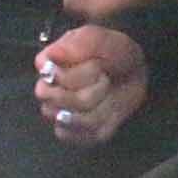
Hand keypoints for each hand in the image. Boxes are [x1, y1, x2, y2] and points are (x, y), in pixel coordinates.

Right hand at [35, 25, 147, 145]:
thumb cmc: (113, 52)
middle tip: (106, 79)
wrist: (129, 70)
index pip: (56, 78)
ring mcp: (58, 113)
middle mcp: (47, 91)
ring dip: (102, 107)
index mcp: (48, 66)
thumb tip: (50, 57)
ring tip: (109, 95)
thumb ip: (80, 44)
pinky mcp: (74, 132)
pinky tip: (108, 113)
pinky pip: (81, 137)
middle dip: (94, 91)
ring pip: (75, 121)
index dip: (85, 73)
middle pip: (63, 102)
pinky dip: (101, 126)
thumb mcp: (104, 40)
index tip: (99, 64)